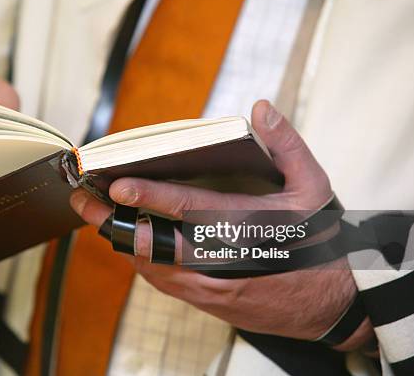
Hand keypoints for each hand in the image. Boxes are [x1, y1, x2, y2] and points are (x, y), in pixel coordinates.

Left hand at [70, 101, 373, 347]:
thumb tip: (260, 109)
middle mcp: (223, 261)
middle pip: (156, 244)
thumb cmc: (319, 243)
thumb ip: (288, 146)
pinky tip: (128, 242)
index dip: (151, 198)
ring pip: (154, 267)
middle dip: (115, 222)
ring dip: (123, 241)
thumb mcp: (315, 188)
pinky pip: (165, 283)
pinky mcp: (208, 302)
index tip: (117, 186)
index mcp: (248, 228)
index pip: (189, 210)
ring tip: (96, 214)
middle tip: (85, 200)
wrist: (329, 305)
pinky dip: (142, 261)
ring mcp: (213, 287)